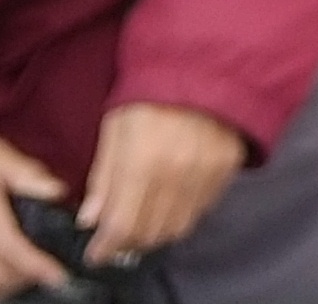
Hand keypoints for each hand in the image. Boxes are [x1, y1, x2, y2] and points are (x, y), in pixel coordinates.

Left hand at [80, 101, 246, 264]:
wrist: (203, 62)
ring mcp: (206, 173)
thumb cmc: (152, 90)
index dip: (105, 247)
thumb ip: (104, 176)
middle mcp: (177, 173)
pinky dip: (182, 215)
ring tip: (141, 222)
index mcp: (143, 160)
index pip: (122, 225)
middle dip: (128, 242)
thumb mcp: (115, 126)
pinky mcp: (226, 169)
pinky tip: (169, 202)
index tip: (95, 254)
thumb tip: (91, 219)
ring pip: (178, 228)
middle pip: (150, 233)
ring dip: (155, 233)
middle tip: (116, 237)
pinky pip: (202, 210)